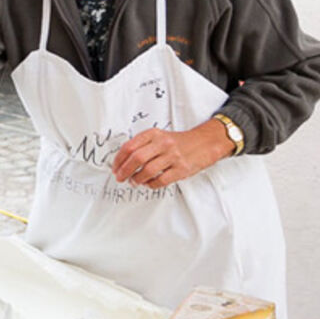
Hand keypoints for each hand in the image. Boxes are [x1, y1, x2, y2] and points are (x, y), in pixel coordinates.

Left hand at [111, 121, 232, 187]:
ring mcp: (173, 156)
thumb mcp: (159, 136)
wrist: (205, 143)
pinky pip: (161, 180)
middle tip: (120, 177)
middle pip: (136, 158)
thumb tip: (123, 161)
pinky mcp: (181, 169)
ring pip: (147, 171)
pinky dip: (151, 184)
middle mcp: (163, 143)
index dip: (118, 159)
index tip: (115, 168)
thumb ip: (143, 145)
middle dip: (124, 171)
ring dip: (136, 179)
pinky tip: (148, 183)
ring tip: (134, 181)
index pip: (130, 146)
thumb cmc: (178, 142)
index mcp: (154, 134)